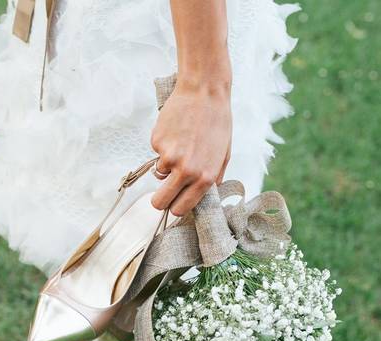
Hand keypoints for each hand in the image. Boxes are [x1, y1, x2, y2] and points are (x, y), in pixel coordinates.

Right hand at [150, 79, 231, 215]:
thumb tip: (201, 198)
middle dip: (159, 200)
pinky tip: (176, 130)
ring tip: (181, 145)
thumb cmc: (217, 122)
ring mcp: (169, 156)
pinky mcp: (157, 142)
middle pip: (160, 202)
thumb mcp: (224, 154)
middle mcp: (186, 171)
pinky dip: (164, 145)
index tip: (173, 204)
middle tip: (163, 191)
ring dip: (165, 166)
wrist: (203, 92)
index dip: (175, 208)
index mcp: (204, 177)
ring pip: (158, 174)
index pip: (181, 208)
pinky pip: (157, 152)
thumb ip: (213, 178)